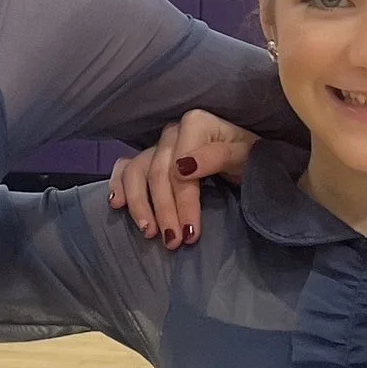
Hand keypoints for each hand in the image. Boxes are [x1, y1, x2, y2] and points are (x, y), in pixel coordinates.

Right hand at [107, 112, 255, 246]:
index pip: (180, 169)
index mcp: (195, 124)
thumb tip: (182, 167)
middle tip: (173, 242)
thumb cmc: (249, 157)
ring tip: (148, 232)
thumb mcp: (245, 156)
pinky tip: (116, 204)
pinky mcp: (150, 157)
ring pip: (136, 172)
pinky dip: (117, 184)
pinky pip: (125, 167)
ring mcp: (158, 145)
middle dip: (164, 211)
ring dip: (139, 204)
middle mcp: (171, 132)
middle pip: (158, 174)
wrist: (248, 156)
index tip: (191, 234)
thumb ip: (216, 157)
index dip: (183, 204)